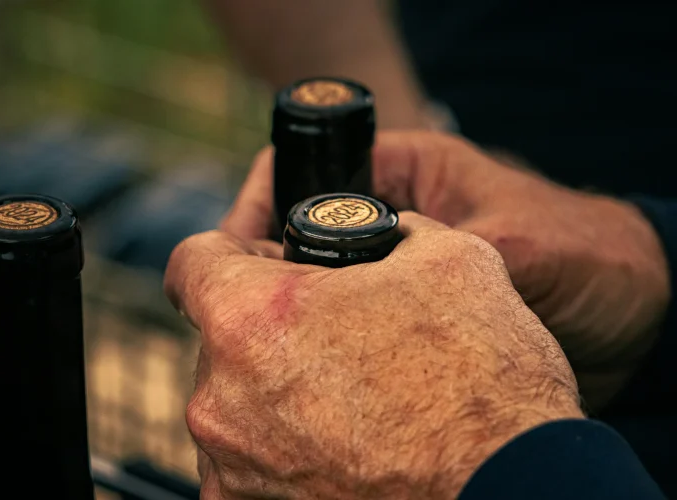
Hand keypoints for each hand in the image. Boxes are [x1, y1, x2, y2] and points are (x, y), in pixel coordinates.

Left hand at [165, 216, 582, 498]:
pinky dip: (284, 448)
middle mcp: (220, 399)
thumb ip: (390, 232)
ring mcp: (233, 469)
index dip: (232, 251)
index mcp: (250, 318)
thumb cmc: (484, 383)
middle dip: (266, 327)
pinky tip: (346, 443)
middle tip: (331, 334)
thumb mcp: (449, 260)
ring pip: (235, 401)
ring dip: (274, 390)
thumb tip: (386, 234)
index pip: (192, 261)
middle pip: (218, 337)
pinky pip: (250, 461)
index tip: (265, 265)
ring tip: (350, 395)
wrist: (518, 489)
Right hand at [221, 132, 670, 409]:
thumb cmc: (589, 253)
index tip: (234, 257)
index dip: (258, 206)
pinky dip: (325, 350)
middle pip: (295, 236)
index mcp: (404, 173)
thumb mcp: (522, 244)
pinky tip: (315, 379)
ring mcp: (390, 272)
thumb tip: (377, 290)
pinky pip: (345, 329)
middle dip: (266, 276)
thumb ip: (452, 255)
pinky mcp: (401, 319)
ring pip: (314, 288)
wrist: (633, 311)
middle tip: (246, 319)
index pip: (302, 171)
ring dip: (292, 317)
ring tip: (275, 355)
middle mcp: (387, 219)